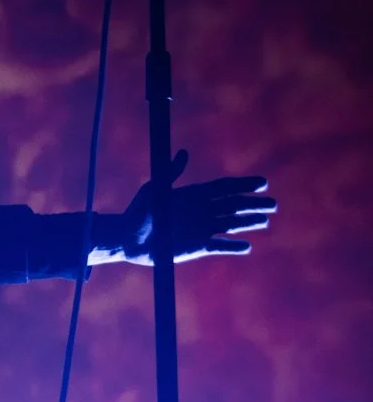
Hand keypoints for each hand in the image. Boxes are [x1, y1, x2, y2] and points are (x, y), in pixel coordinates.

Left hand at [113, 149, 276, 265]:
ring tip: (265, 221)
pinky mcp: (197, 247)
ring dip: (248, 223)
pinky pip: (219, 246)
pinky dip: (232, 247)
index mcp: (195, 194)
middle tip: (273, 204)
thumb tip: (182, 153)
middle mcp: (203, 210)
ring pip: (231, 224)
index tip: (263, 183)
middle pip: (234, 206)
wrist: (128, 239)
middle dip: (254, 204)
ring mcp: (202, 229)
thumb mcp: (154, 190)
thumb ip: (171, 174)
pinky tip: (246, 247)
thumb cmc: (138, 212)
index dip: (244, 185)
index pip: (225, 187)